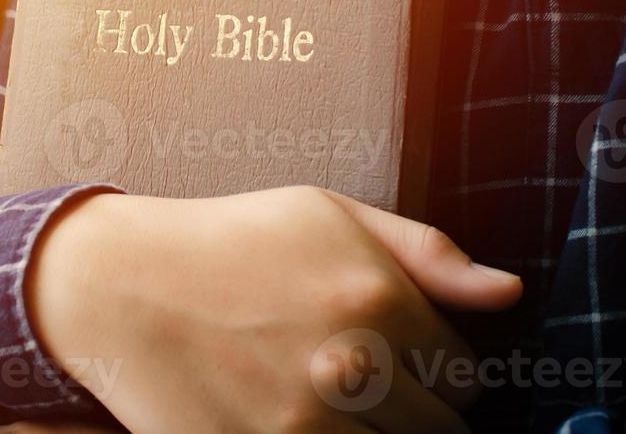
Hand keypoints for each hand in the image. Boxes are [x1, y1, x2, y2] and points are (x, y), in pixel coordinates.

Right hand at [27, 187, 521, 432]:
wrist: (117, 284)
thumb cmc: (225, 242)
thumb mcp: (325, 214)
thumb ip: (425, 251)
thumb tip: (508, 293)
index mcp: (378, 299)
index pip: (465, 377)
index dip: (433, 370)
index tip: (393, 357)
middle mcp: (351, 366)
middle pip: (438, 431)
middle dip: (408, 410)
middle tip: (353, 382)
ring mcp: (304, 423)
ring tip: (321, 400)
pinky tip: (293, 418)